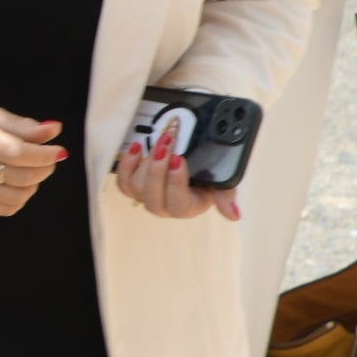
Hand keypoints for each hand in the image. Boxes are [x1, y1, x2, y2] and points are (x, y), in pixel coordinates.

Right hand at [0, 101, 63, 217]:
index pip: (21, 153)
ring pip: (18, 196)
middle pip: (23, 176)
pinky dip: (19, 199)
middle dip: (44, 168)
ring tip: (30, 172)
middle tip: (46, 159)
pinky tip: (15, 185)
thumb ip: (21, 124)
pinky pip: (5, 209)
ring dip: (33, 185)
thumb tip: (53, 131)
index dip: (46, 154)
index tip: (59, 151)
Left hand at [114, 122, 236, 223]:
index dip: (176, 181)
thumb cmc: (206, 179)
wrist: (191, 168)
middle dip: (158, 168)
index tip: (179, 158)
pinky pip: (122, 181)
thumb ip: (226, 195)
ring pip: (137, 186)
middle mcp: (163, 207)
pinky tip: (136, 147)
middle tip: (166, 143)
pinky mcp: (132, 187)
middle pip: (153, 195)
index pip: (178, 202)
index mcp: (186, 208)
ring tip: (159, 141)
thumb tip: (233, 214)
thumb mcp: (222, 184)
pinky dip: (126, 164)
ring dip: (146, 162)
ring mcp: (145, 197)